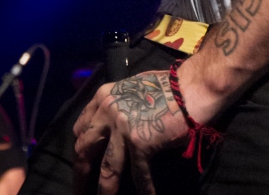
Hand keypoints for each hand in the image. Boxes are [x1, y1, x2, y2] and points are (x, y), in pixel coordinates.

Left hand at [72, 71, 187, 194]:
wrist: (190, 87)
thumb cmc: (166, 85)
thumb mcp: (132, 87)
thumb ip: (118, 102)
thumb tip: (114, 122)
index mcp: (104, 97)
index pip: (81, 126)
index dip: (79, 146)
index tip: (81, 159)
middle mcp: (108, 112)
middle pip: (85, 150)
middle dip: (80, 174)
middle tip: (79, 191)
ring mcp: (123, 129)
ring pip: (107, 169)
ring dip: (104, 191)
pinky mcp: (141, 143)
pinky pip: (139, 175)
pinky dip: (144, 190)